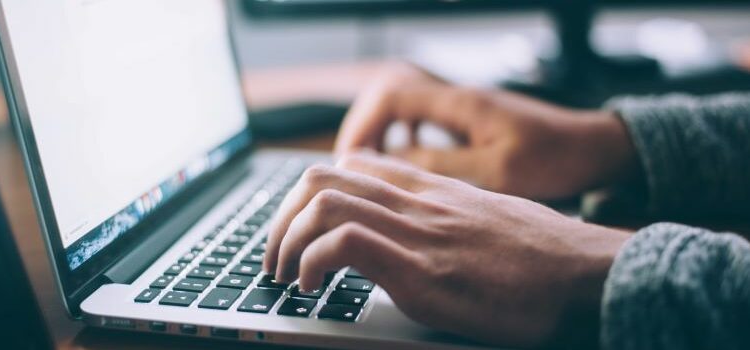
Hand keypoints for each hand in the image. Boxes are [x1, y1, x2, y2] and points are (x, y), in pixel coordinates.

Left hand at [264, 152, 629, 347]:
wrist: (588, 275)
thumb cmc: (544, 255)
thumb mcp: (488, 218)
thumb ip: (446, 215)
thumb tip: (419, 233)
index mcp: (431, 191)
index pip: (353, 164)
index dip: (311, 193)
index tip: (300, 228)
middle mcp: (418, 203)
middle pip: (322, 177)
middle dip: (282, 217)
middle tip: (276, 256)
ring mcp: (418, 233)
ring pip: (323, 202)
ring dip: (286, 240)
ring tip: (285, 275)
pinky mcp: (423, 272)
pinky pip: (345, 244)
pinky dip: (312, 262)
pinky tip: (312, 287)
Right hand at [335, 63, 637, 199]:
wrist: (594, 149)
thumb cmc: (555, 159)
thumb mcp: (497, 172)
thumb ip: (441, 166)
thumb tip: (390, 165)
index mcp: (460, 103)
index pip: (391, 96)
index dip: (362, 126)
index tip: (351, 161)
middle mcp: (457, 98)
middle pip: (388, 96)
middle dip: (364, 129)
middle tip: (351, 168)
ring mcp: (463, 108)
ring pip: (403, 108)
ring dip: (381, 134)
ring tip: (369, 169)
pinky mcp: (470, 122)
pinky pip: (421, 121)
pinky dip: (403, 139)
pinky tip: (404, 163)